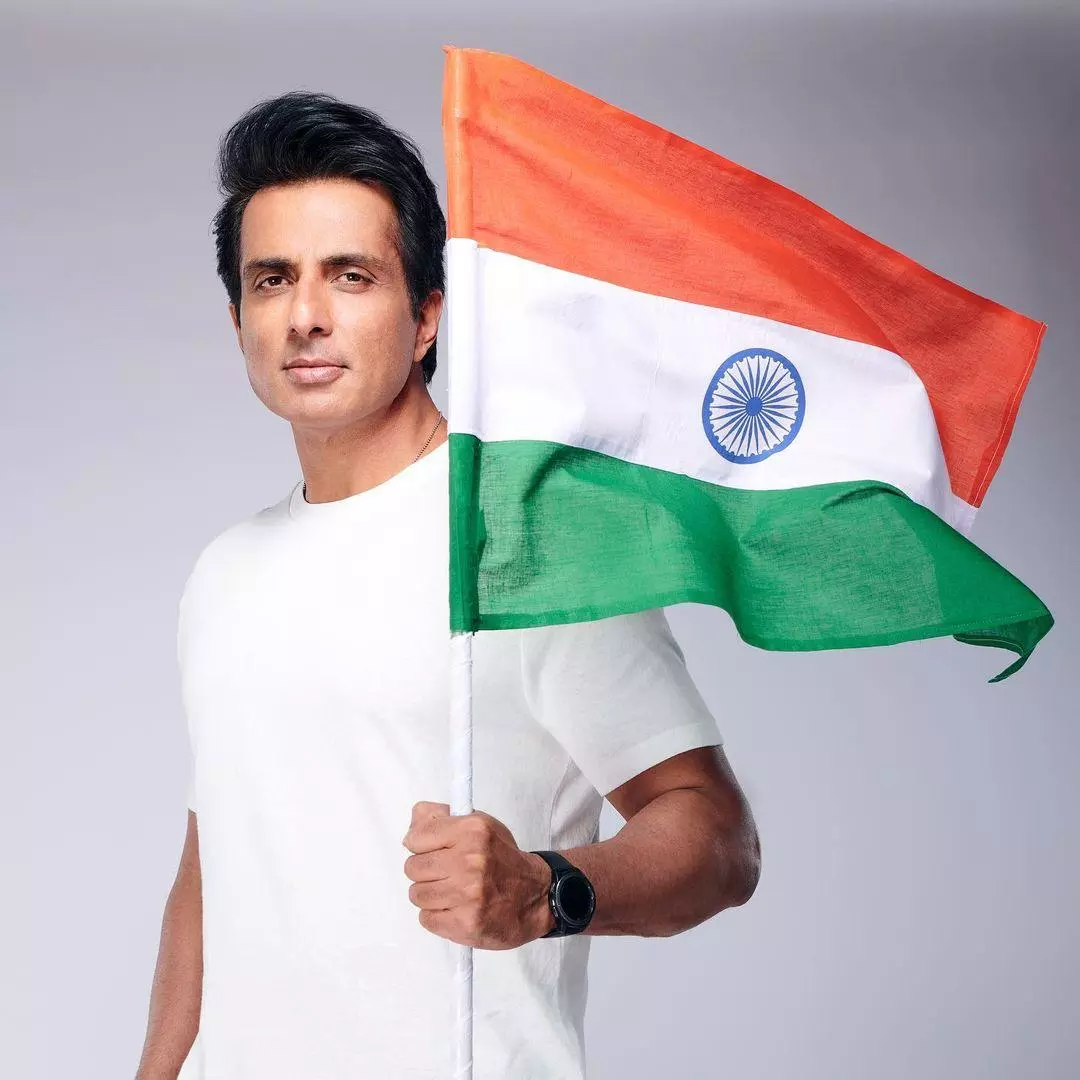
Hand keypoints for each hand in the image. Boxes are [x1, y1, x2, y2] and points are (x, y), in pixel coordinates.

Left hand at [402, 801, 554, 948]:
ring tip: (452, 891)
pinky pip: (426, 918)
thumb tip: (409, 832)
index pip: (416, 837)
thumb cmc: (502, 858)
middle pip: (412, 868)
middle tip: (445, 872)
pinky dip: (437, 915)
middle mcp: (470, 861)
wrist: (536, 896)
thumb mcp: (479, 825)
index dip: (420, 844)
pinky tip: (456, 908)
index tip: (431, 849)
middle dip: (424, 870)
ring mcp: (467, 895)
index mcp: (473, 830)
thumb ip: (441, 818)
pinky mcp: (465, 924)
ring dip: (430, 894)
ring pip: (416, 894)